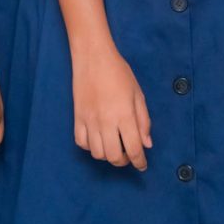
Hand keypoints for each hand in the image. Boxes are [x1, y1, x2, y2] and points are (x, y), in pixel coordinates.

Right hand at [71, 44, 149, 169]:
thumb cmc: (119, 73)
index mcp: (124, 115)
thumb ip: (143, 120)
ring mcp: (89, 121)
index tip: (142, 166)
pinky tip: (98, 139)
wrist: (93, 57)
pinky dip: (90, 147)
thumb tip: (146, 144)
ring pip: (97, 153)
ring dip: (108, 155)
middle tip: (129, 154)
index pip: (133, 149)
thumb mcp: (138, 94)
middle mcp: (106, 122)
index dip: (140, 162)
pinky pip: (81, 142)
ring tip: (114, 146)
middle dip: (124, 161)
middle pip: (114, 156)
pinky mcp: (77, 117)